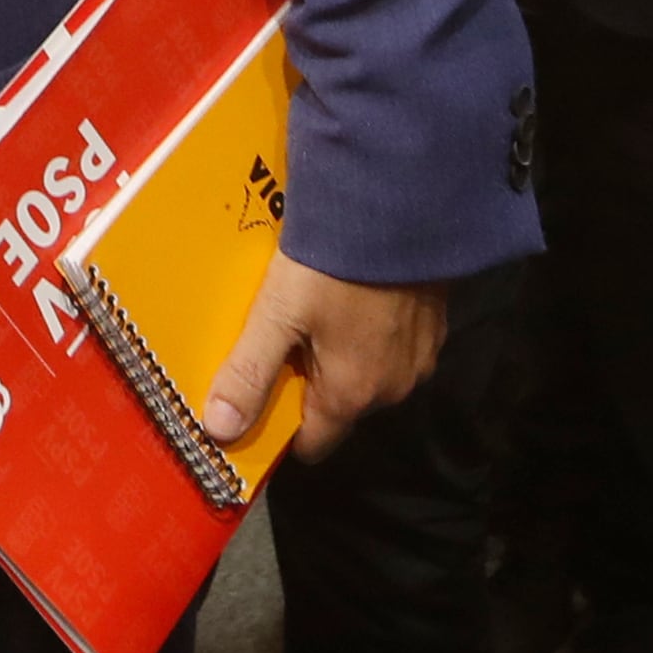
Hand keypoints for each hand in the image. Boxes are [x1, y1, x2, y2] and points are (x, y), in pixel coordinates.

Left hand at [200, 256, 445, 461]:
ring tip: (309, 311)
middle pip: (337, 405)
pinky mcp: (433, 325)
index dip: (281, 429)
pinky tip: (346, 296)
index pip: (313, 444)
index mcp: (353, 395)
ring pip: (365, 373)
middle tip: (278, 338)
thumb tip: (219, 430)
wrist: (400, 208)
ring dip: (338, 354)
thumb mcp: (278, 315)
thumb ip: (248, 374)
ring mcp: (419, 357)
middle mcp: (393, 388)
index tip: (256, 402)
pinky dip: (368, 331)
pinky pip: (390, 345)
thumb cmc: (333, 265)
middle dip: (306, 381)